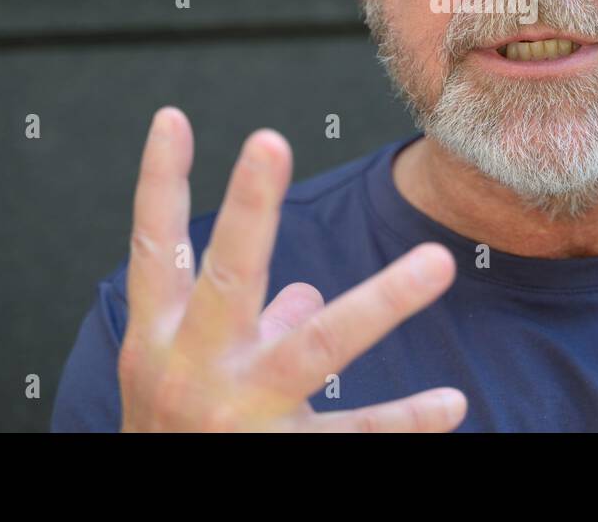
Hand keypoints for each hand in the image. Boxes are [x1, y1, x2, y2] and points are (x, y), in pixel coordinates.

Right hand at [118, 107, 466, 431]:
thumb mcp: (176, 373)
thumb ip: (237, 320)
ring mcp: (239, 414)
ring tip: (438, 262)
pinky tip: (450, 403)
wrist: (148, 516)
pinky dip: (403, 420)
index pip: (156, 249)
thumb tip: (306, 294)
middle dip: (248, 210)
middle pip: (227, 278)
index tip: (174, 115)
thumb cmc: (170, 431)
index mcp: (160, 338)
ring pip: (315, 350)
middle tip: (271, 139)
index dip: (159, 182)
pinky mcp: (281, 459)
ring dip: (380, 303)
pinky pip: (352, 435)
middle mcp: (193, 368)